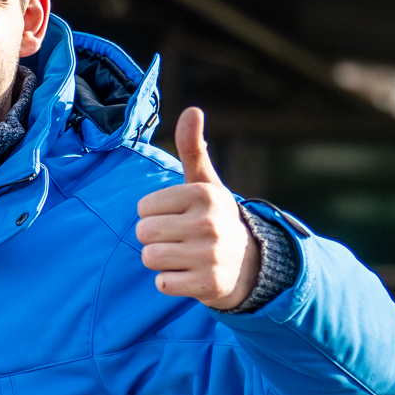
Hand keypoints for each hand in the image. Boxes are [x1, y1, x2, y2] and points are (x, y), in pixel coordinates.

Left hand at [134, 107, 260, 309]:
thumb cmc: (215, 219)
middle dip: (154, 238)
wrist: (251, 266)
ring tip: (184, 256)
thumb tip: (192, 109)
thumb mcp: (206, 184)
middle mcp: (209, 222)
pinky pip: (162, 283)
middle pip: (143, 232)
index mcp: (205, 194)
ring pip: (150, 258)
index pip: (143, 207)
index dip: (154, 214)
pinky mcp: (208, 284)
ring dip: (161, 261)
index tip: (178, 217)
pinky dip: (170, 282)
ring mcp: (210, 255)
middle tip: (179, 239)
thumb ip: (193, 148)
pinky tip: (190, 274)